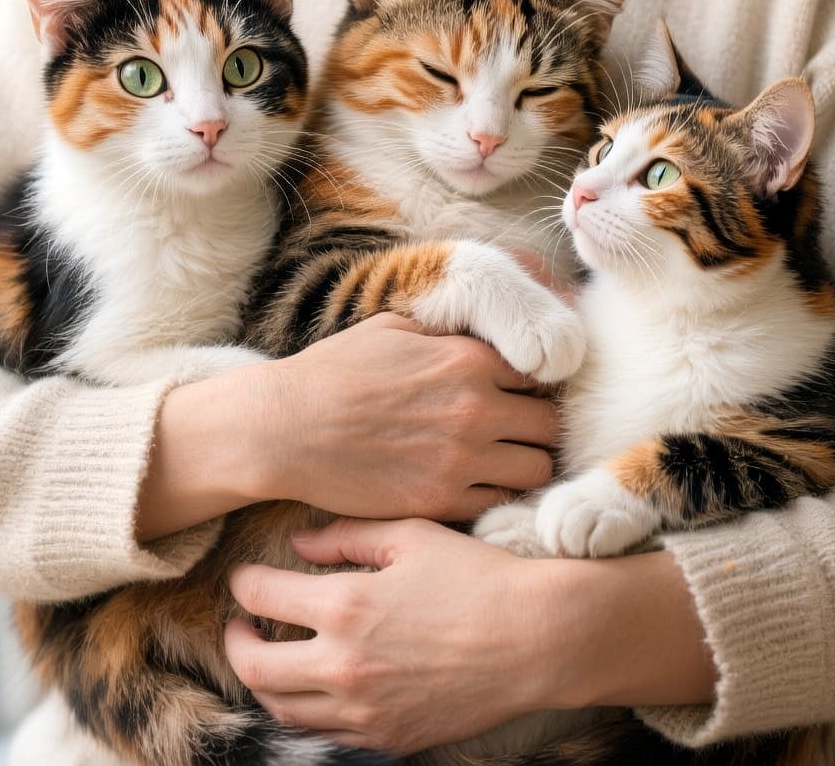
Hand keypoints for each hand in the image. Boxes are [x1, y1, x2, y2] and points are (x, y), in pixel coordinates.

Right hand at [138, 314, 557, 539]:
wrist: (285, 429)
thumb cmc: (333, 373)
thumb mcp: (394, 330)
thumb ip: (449, 334)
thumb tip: (482, 335)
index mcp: (468, 359)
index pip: (540, 374)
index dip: (532, 385)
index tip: (519, 394)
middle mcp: (476, 408)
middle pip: (550, 426)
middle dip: (537, 427)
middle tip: (517, 433)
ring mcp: (461, 459)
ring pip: (536, 470)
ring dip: (524, 465)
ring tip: (500, 463)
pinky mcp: (441, 501)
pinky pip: (498, 504)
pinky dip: (493, 496)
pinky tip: (471, 486)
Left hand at [225, 518, 560, 752]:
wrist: (535, 639)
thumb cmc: (477, 576)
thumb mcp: (411, 536)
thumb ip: (348, 536)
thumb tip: (300, 543)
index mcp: (346, 605)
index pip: (262, 596)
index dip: (244, 583)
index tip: (244, 577)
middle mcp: (344, 664)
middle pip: (255, 667)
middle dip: (236, 642)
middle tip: (240, 625)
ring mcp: (364, 710)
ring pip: (283, 708)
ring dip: (265, 682)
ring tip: (271, 658)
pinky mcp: (389, 736)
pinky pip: (324, 733)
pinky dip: (305, 711)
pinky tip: (315, 688)